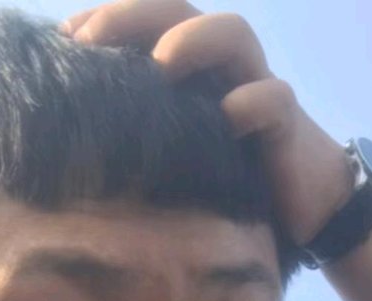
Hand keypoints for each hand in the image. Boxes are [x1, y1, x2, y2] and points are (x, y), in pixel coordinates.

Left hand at [60, 0, 352, 245]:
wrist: (309, 209)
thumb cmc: (234, 184)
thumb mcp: (182, 158)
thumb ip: (148, 139)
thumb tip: (83, 145)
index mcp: (192, 72)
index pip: (145, 25)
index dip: (104, 22)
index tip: (62, 43)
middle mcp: (223, 70)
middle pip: (180, 13)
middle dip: (133, 16)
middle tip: (90, 40)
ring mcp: (256, 90)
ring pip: (234, 34)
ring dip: (194, 40)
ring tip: (162, 66)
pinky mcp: (287, 123)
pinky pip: (272, 98)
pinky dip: (249, 104)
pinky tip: (227, 121)